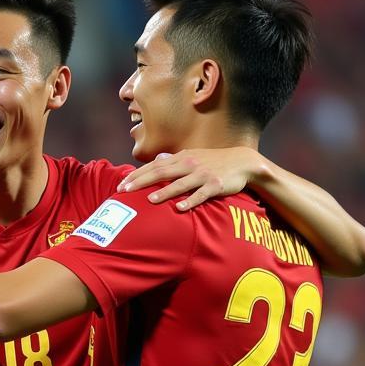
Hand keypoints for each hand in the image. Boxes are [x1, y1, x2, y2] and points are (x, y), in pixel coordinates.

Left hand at [116, 147, 262, 210]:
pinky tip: (179, 208)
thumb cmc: (215, 161)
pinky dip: (190, 201)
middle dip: (142, 182)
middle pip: (161, 172)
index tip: (121, 184)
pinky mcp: (215, 185)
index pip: (154, 166)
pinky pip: (201, 194)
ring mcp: (202, 175)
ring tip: (149, 200)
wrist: (243, 162)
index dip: (137, 175)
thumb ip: (174, 160)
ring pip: (180, 184)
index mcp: (182, 158)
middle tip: (125, 191)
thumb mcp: (193, 157)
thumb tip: (158, 160)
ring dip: (164, 191)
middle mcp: (189, 164)